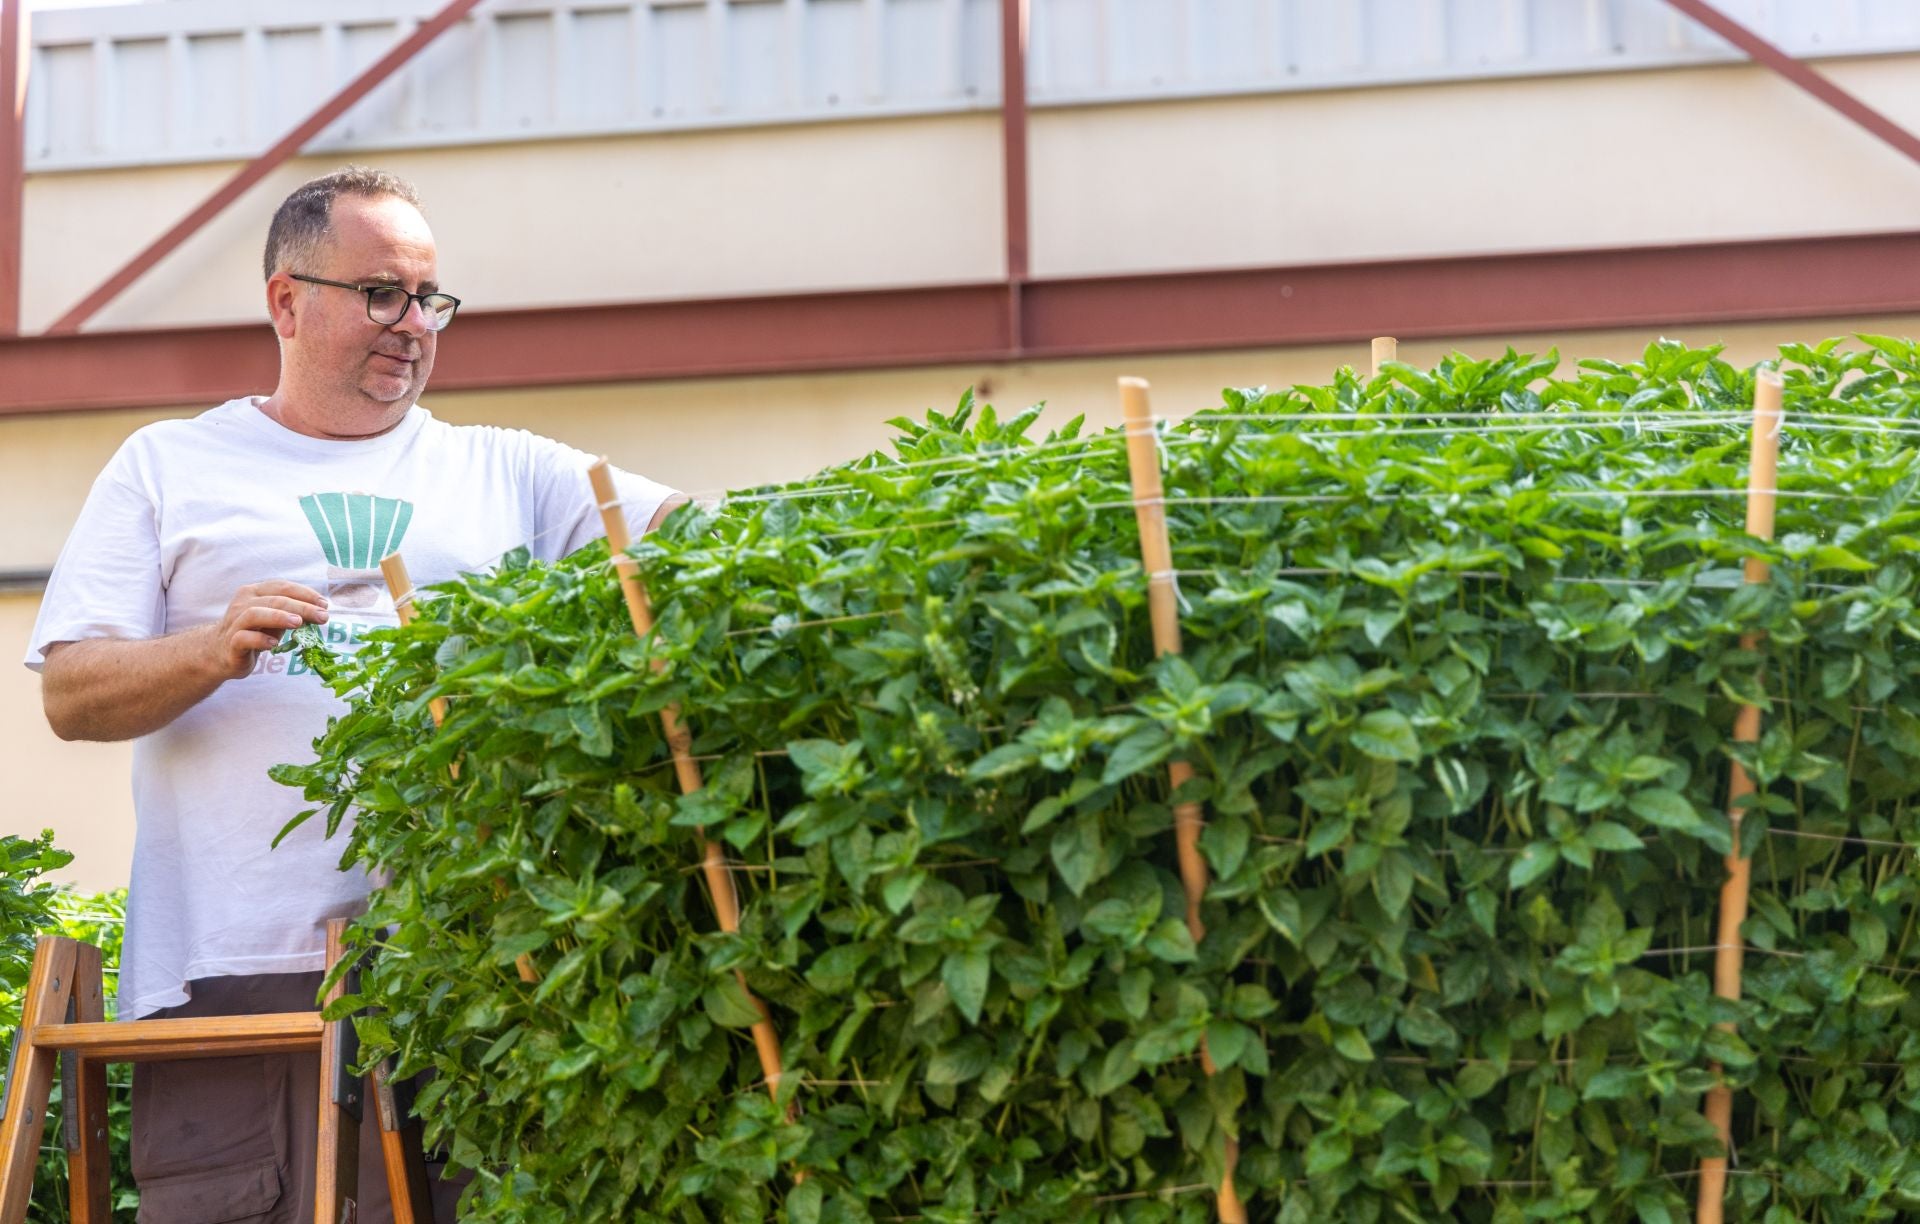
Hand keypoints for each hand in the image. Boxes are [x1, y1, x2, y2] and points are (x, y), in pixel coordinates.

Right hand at [206, 581, 328, 678]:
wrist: (220, 652)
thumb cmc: (253, 632)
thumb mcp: (274, 620)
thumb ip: (292, 614)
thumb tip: (320, 612)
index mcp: (255, 592)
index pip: (282, 587)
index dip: (305, 593)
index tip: (325, 604)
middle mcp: (243, 603)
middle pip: (274, 600)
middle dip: (302, 606)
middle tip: (322, 616)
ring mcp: (234, 622)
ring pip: (255, 614)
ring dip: (279, 617)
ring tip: (298, 623)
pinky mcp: (231, 643)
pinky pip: (243, 638)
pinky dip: (260, 639)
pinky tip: (274, 644)